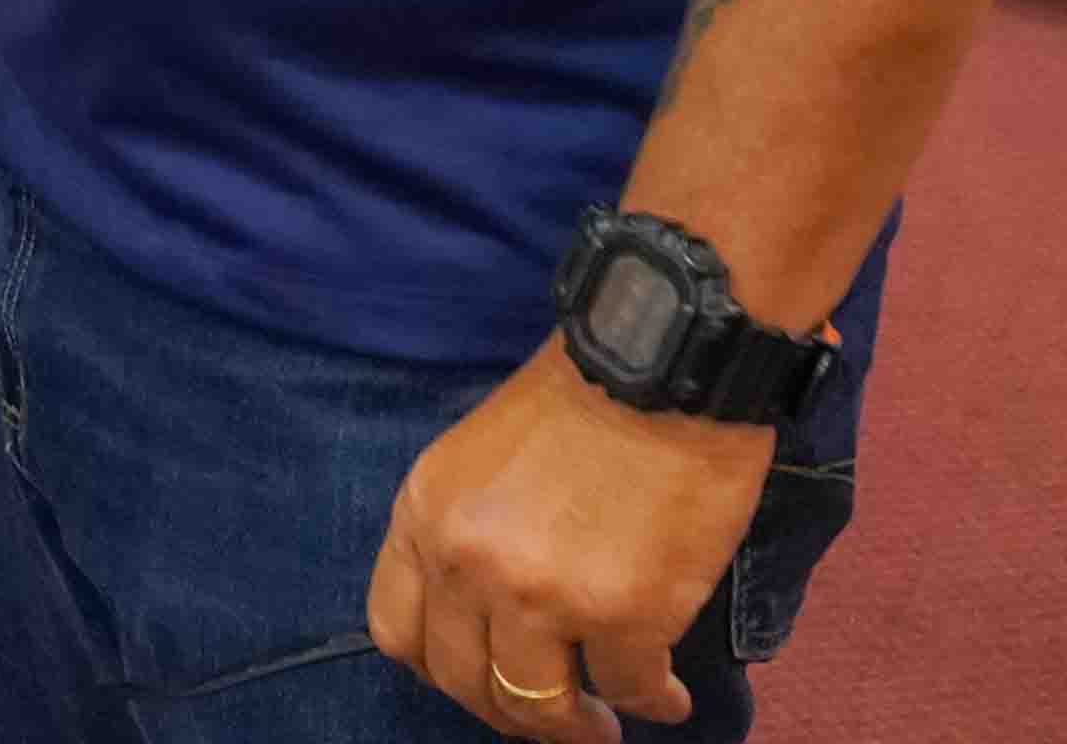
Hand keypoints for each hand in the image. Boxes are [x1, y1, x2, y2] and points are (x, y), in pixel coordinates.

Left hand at [366, 346, 765, 740]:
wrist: (661, 360)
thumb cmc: (581, 396)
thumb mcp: (477, 456)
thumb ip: (468, 529)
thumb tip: (488, 609)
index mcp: (425, 516)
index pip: (398, 632)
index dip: (442, 668)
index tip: (478, 677)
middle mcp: (468, 563)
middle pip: (464, 681)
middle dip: (508, 713)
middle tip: (550, 716)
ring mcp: (541, 595)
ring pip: (537, 705)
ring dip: (572, 729)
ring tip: (603, 727)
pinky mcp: (623, 615)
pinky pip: (630, 688)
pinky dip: (652, 702)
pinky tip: (668, 696)